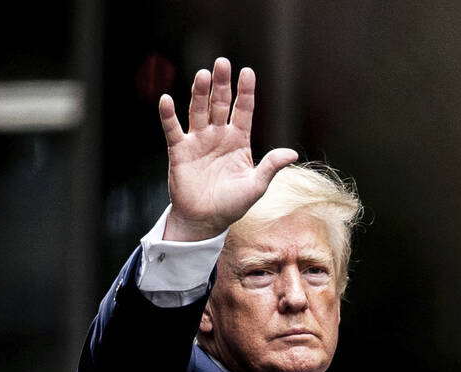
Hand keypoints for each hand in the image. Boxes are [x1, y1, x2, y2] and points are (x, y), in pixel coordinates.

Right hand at [158, 57, 297, 241]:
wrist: (206, 220)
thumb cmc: (232, 204)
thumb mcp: (256, 186)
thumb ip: (271, 166)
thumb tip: (292, 154)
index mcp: (239, 141)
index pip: (244, 110)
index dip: (246, 92)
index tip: (248, 72)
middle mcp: (219, 136)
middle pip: (220, 104)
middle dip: (221, 84)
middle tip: (222, 62)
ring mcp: (198, 141)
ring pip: (199, 111)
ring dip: (199, 93)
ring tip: (203, 75)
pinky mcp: (179, 150)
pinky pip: (173, 129)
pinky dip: (169, 115)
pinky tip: (167, 100)